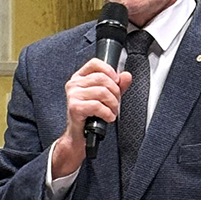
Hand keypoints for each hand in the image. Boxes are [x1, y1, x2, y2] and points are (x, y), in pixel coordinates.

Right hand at [51, 59, 132, 178]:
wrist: (79, 136)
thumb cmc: (91, 116)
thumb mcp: (106, 98)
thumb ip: (117, 85)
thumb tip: (127, 75)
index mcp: (79, 77)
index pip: (95, 63)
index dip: (110, 71)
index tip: (116, 82)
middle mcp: (74, 84)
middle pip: (102, 78)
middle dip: (115, 92)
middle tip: (115, 103)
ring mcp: (73, 95)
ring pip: (102, 92)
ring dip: (113, 104)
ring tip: (112, 112)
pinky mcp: (75, 108)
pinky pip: (98, 106)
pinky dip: (108, 113)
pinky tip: (107, 118)